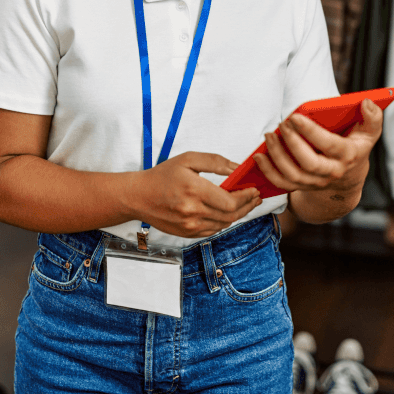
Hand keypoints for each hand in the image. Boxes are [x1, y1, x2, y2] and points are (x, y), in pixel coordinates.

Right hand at [130, 152, 262, 238]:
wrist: (139, 197)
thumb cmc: (162, 176)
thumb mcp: (188, 160)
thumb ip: (215, 162)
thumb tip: (237, 168)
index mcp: (194, 190)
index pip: (230, 201)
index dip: (246, 197)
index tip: (254, 190)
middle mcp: (193, 211)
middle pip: (231, 215)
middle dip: (247, 206)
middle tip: (255, 197)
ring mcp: (190, 225)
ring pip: (224, 224)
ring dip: (237, 214)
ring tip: (245, 203)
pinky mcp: (187, 233)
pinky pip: (213, 230)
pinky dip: (224, 221)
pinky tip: (227, 212)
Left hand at [253, 99, 383, 196]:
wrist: (349, 178)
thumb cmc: (356, 147)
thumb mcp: (370, 133)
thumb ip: (373, 118)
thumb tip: (367, 102)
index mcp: (348, 156)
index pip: (329, 145)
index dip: (311, 132)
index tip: (295, 116)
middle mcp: (332, 172)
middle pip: (309, 163)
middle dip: (292, 143)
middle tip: (281, 124)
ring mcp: (316, 182)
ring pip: (293, 175)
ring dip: (278, 156)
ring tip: (269, 135)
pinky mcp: (302, 187)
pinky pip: (282, 184)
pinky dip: (268, 172)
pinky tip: (259, 155)